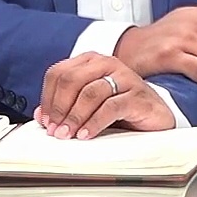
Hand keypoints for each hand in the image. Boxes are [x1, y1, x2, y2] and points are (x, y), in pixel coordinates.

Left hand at [36, 52, 175, 139]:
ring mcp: (125, 77)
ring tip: (68, 135)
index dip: (47, 98)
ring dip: (74, 117)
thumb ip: (65, 106)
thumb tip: (41, 115)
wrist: (155, 117)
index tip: (46, 121)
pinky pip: (110, 107)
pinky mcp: (138, 95)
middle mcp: (107, 64)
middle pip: (71, 79)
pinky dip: (94, 123)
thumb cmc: (120, 110)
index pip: (58, 73)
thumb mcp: (88, 106)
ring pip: (90, 93)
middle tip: (55, 130)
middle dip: (59, 108)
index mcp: (91, 62)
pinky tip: (86, 134)